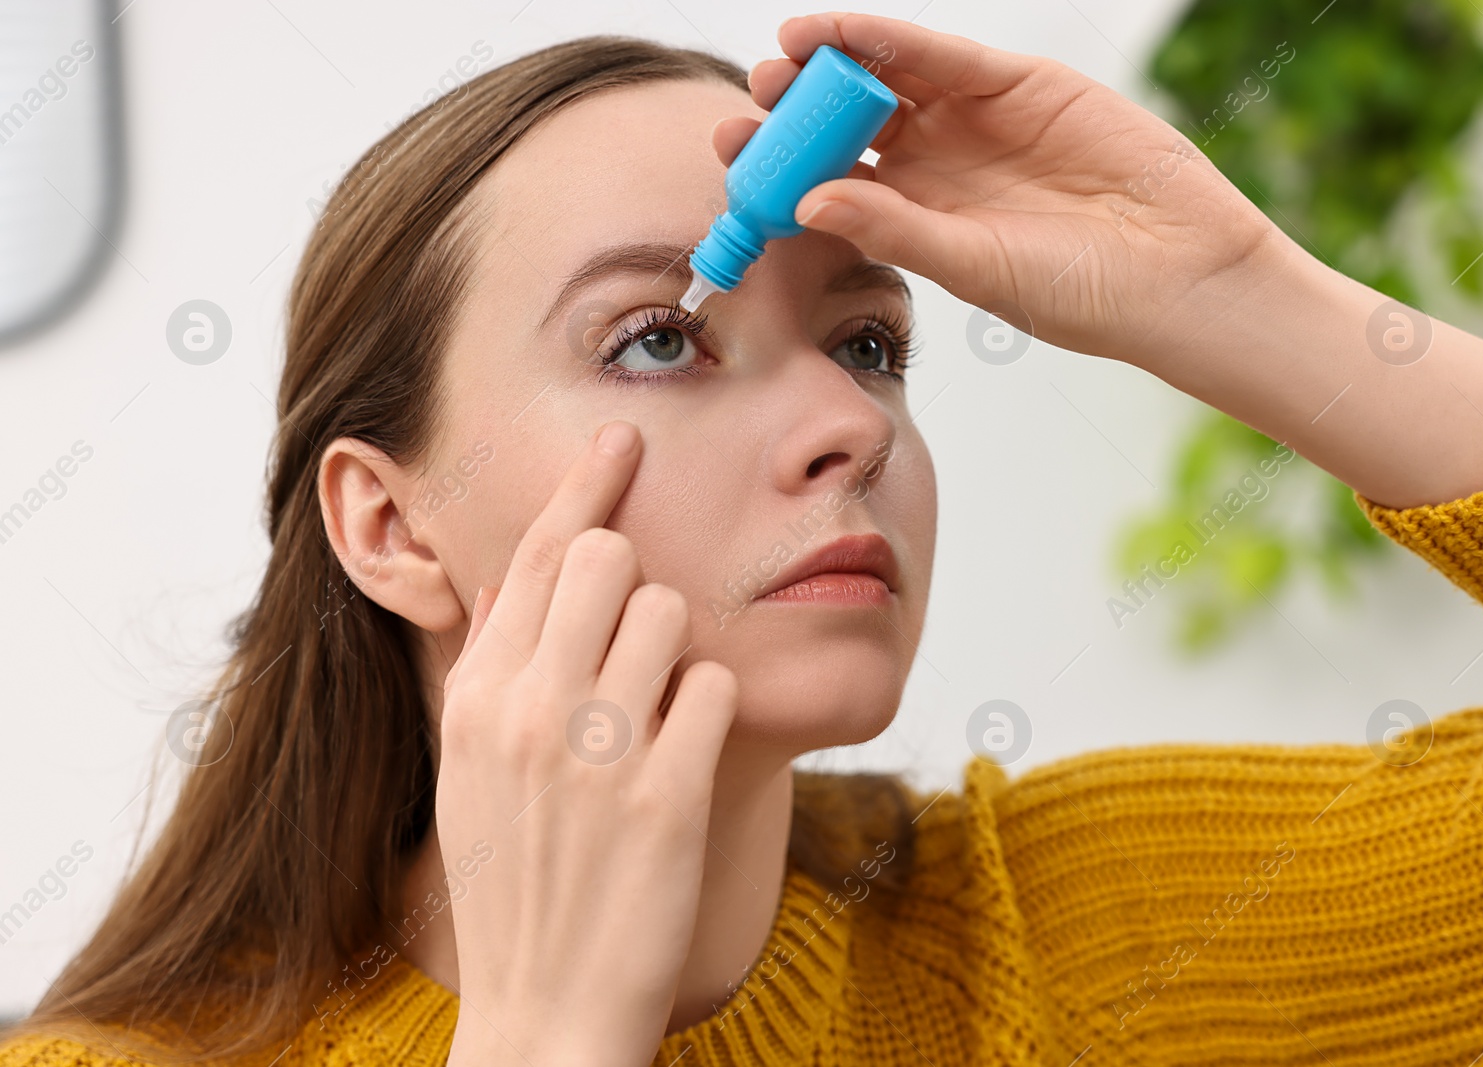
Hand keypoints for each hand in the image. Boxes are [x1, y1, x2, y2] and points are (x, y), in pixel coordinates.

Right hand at [436, 420, 737, 1066]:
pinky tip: (682, 756)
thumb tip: (520, 580)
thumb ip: (496, 670)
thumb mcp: (470, 769)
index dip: (584, 486)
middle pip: (608, 559)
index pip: (532, 555)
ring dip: (676, 652)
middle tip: (636, 634)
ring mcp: (597, 750)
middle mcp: (528, 710)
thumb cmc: (513, 880)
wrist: (544, 1007)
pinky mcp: (668, 793)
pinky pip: (717, 685)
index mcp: (475, 698)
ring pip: (671, 611)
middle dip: (635, 580)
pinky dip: (711, 710)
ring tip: (651, 717)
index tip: (621, 435)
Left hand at [714, 11, 1285, 368]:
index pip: (830, 183)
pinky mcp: (1014, 85)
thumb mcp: (972, 265)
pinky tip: (846, 31)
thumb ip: (894, 228)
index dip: (781, 167)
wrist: (1173, 268)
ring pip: (886, 83)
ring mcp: (971, 124)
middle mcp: (934, 169)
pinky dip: (893, 40)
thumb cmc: (1075, 290)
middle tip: (756, 96)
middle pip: (846, 127)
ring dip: (834, 64)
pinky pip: (941, 57)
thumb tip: (809, 200)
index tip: (733, 156)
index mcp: (914, 222)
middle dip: (797, 109)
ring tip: (785, 55)